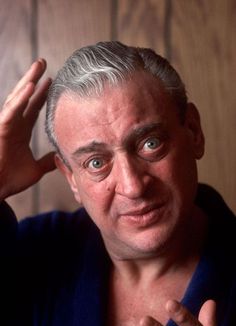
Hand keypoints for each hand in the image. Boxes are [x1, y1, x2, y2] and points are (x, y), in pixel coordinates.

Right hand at [0, 59, 55, 200]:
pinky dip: (21, 98)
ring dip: (29, 80)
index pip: (32, 108)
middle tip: (43, 63)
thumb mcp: (36, 169)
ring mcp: (6, 124)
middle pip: (25, 96)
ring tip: (40, 65)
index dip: (42, 95)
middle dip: (35, 79)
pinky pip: (12, 110)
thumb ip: (47, 161)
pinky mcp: (1, 128)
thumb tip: (59, 156)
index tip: (53, 82)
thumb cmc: (10, 180)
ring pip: (18, 97)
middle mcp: (13, 124)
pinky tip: (32, 84)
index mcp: (20, 131)